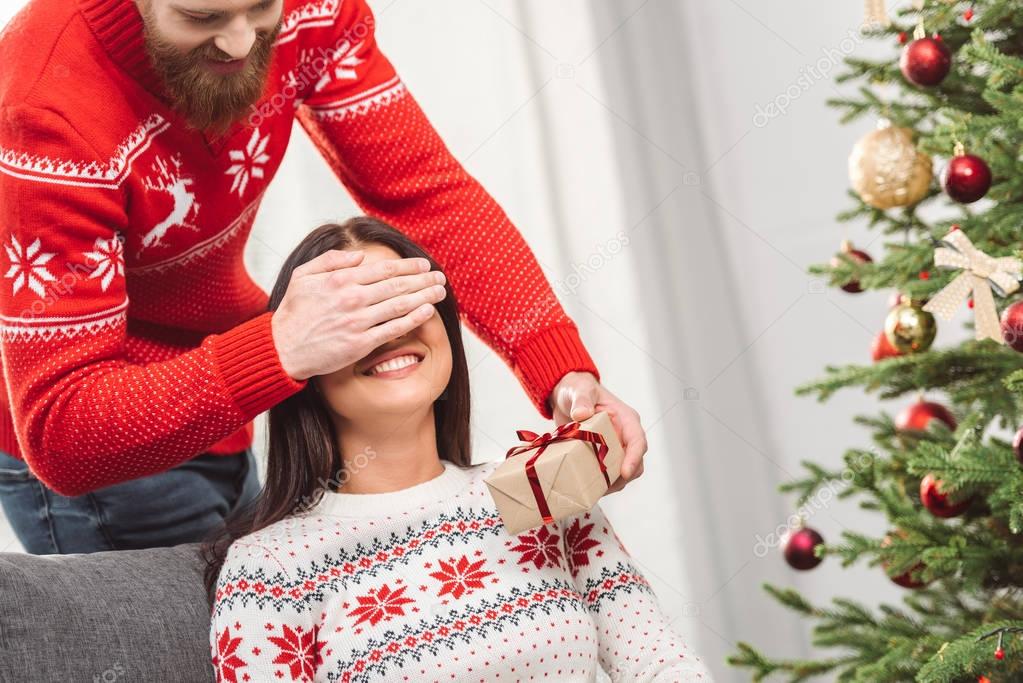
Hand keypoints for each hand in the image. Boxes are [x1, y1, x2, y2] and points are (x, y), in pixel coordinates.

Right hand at [271, 250, 447, 380]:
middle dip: (423, 280)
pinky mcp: (361, 343)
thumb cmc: (293, 312)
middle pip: (397, 285)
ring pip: (400, 305)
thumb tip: (358, 256)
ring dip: (424, 296)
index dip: (408, 266)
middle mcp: (353, 298)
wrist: (282, 348)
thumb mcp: (303, 276)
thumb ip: (331, 261)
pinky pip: (394, 328)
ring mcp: (358, 321)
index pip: (383, 269)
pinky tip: (427, 312)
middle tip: (440, 277)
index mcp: (341, 279)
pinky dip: (413, 319)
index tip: (424, 265)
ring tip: (440, 292)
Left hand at [548, 371, 646, 493]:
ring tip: (594, 489)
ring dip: (611, 483)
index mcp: (625, 419)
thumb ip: (581, 400)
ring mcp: (614, 448)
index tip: (625, 473)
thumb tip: (582, 414)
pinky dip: (599, 483)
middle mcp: (624, 436)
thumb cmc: (578, 389)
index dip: (634, 458)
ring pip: (622, 473)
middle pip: (635, 462)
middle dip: (624, 476)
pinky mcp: (602, 457)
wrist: (567, 397)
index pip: (637, 441)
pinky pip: (606, 475)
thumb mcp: (579, 390)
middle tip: (606, 486)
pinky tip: (586, 487)